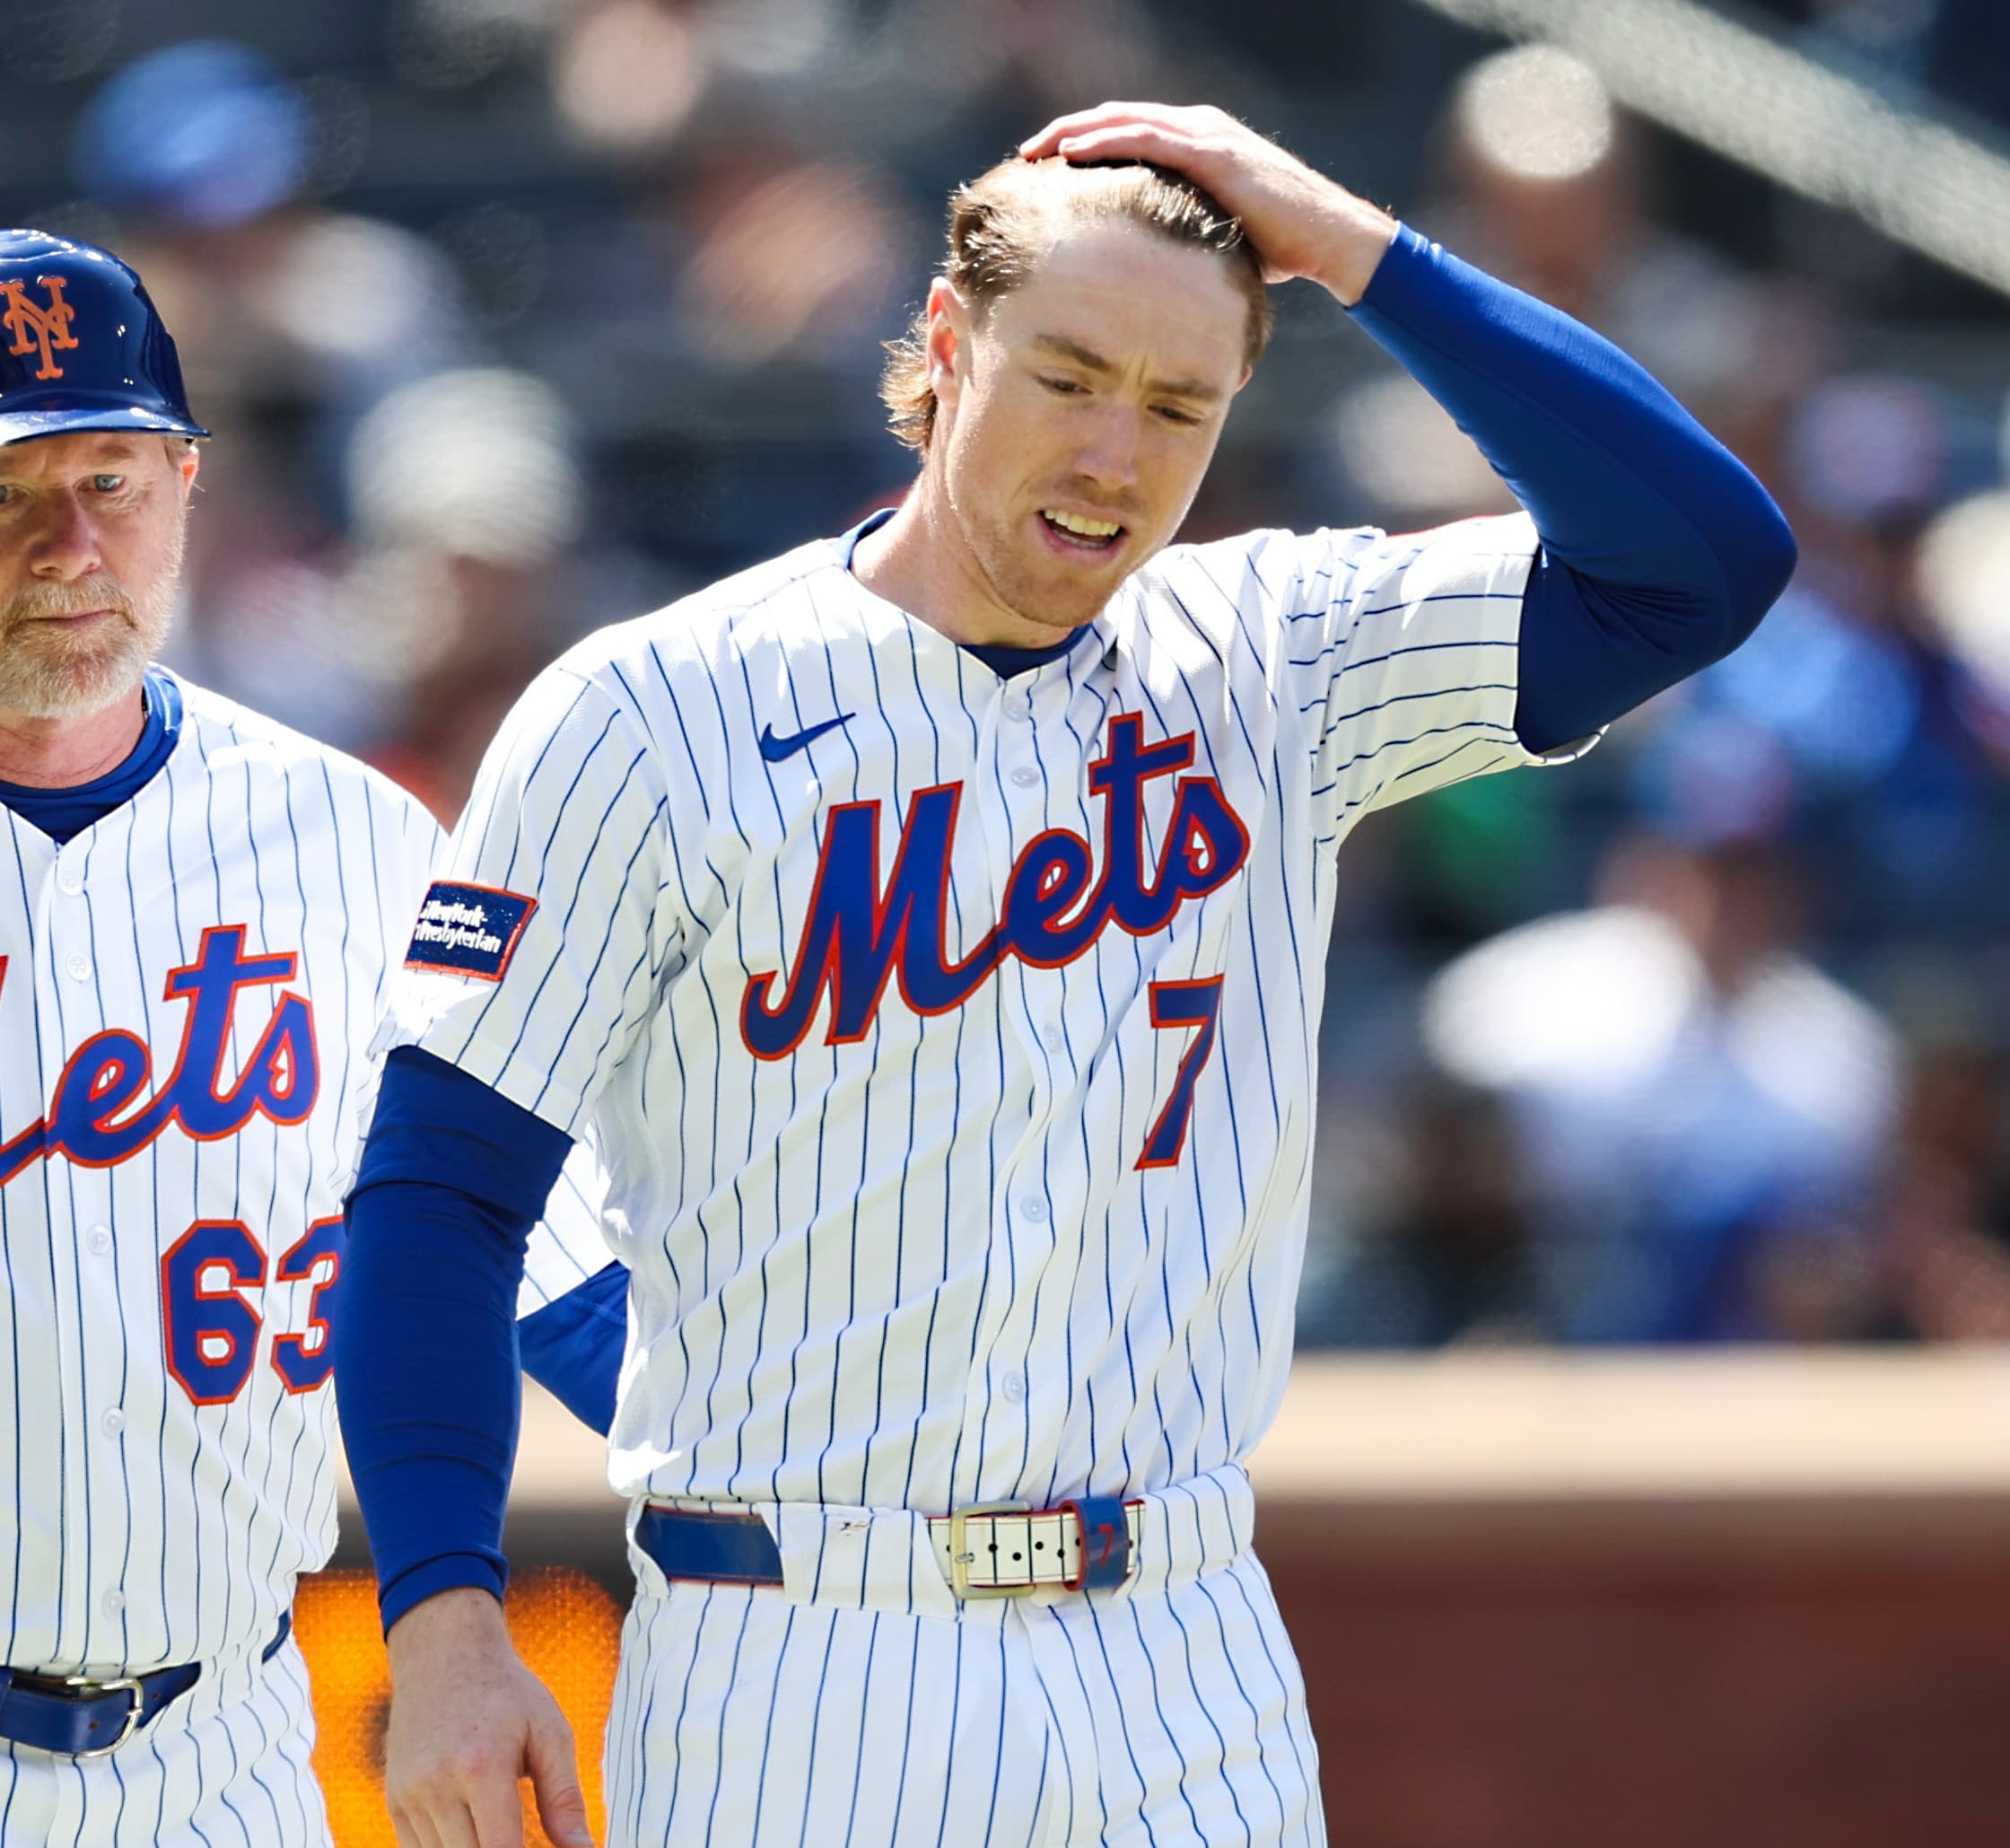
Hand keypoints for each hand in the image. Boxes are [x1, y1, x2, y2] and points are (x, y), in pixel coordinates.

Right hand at [382, 1587, 593, 1847]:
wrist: (445, 1654)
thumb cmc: (507, 1693)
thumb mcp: (549, 1732)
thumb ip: (564, 1798)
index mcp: (482, 1767)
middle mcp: (437, 1785)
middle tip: (522, 1833)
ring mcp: (410, 1795)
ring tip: (501, 1825)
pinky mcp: (395, 1800)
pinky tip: (472, 1828)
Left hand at [1018, 102, 1398, 303]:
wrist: (1328, 239)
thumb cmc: (1279, 248)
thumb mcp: (1217, 238)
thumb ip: (1183, 239)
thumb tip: (1154, 284)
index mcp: (1196, 144)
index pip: (1127, 134)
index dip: (1083, 145)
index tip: (1043, 169)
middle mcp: (1198, 129)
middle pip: (1115, 119)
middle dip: (1065, 134)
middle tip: (1024, 155)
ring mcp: (1206, 136)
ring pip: (1123, 121)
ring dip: (1073, 133)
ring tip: (1035, 151)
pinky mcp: (1214, 152)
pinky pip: (1147, 138)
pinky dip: (1105, 141)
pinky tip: (1070, 153)